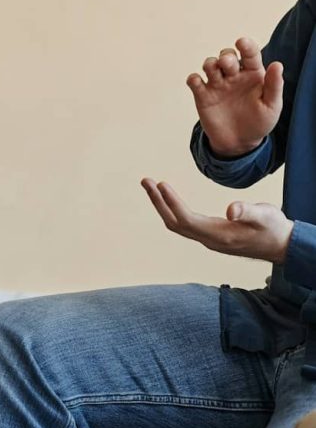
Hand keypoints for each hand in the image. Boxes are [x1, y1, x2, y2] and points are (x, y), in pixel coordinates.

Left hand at [141, 178, 293, 263]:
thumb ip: (248, 211)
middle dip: (158, 202)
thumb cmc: (274, 229)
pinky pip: (184, 224)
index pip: (187, 219)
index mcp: (219, 236)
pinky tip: (168, 199)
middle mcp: (209, 240)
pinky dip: (172, 210)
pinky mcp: (210, 236)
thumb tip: (230, 210)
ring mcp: (208, 240)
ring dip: (162, 205)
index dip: (172, 203)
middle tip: (145, 180)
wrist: (282, 246)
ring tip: (151, 185)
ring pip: (177, 224)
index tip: (160, 184)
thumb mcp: (266, 216)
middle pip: (175, 223)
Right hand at [188, 37, 282, 156]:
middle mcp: (233, 76)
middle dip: (225, 56)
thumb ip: (274, 86)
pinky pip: (194, 82)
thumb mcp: (271, 106)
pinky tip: (197, 82)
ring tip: (214, 72)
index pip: (249, 54)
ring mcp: (217, 85)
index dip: (246, 45)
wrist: (239, 143)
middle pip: (226, 56)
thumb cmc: (259, 122)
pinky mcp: (203, 96)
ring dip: (210, 64)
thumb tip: (277, 64)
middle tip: (227, 65)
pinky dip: (193, 79)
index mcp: (252, 74)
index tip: (241, 42)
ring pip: (209, 64)